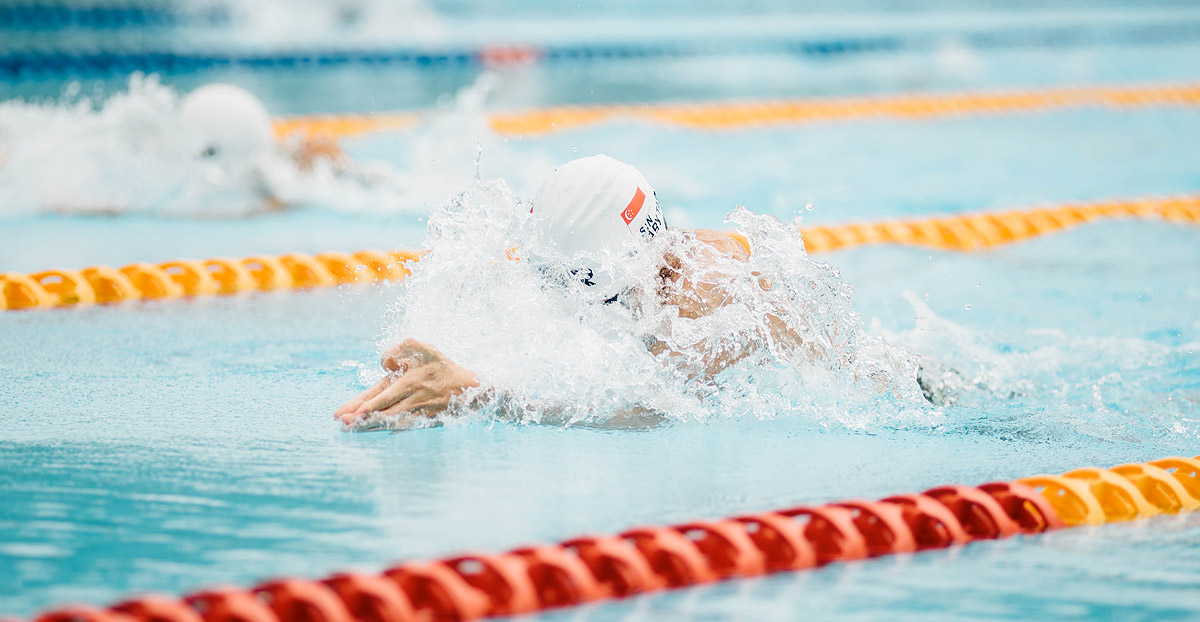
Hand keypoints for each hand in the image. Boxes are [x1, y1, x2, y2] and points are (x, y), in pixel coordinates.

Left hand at [334, 339, 479, 428]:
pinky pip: (404, 426)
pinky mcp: (424, 419)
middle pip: (383, 410)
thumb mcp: (427, 349)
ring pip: (391, 420)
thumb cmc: (445, 367)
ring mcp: (418, 410)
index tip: (351, 411)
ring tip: (352, 429)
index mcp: (410, 379)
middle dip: (362, 417)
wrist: (470, 388)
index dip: (367, 403)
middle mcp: (412, 396)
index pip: (383, 393)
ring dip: (371, 425)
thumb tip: (385, 357)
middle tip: (343, 423)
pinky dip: (388, 430)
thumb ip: (406, 345)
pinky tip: (376, 432)